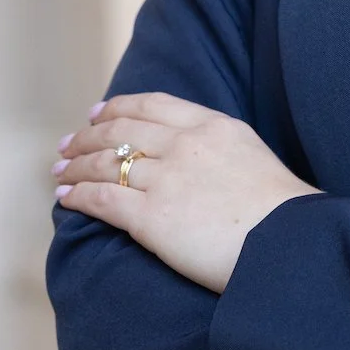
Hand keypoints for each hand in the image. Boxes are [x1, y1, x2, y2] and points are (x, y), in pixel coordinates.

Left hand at [53, 93, 317, 292]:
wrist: (289, 245)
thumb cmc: (283, 212)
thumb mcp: (254, 157)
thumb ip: (222, 149)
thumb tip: (204, 160)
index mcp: (212, 126)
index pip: (153, 105)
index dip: (119, 107)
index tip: (99, 113)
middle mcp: (184, 145)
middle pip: (121, 130)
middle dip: (88, 136)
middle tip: (68, 144)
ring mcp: (165, 179)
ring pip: (104, 163)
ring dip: (75, 165)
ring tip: (59, 171)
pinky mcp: (151, 217)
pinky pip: (101, 199)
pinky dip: (77, 195)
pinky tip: (65, 197)